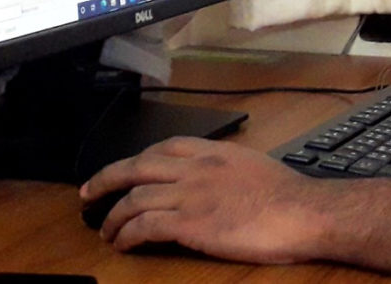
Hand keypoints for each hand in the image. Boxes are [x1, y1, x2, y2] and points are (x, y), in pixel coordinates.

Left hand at [79, 136, 321, 262]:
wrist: (302, 213)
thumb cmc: (289, 197)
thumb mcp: (254, 167)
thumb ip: (228, 169)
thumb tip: (218, 181)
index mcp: (215, 152)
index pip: (165, 145)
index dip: (138, 157)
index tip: (126, 168)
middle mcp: (197, 168)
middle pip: (137, 166)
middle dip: (106, 179)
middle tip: (88, 193)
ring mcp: (190, 195)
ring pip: (134, 198)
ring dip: (113, 215)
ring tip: (105, 230)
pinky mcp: (189, 223)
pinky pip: (144, 226)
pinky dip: (127, 234)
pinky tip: (122, 243)